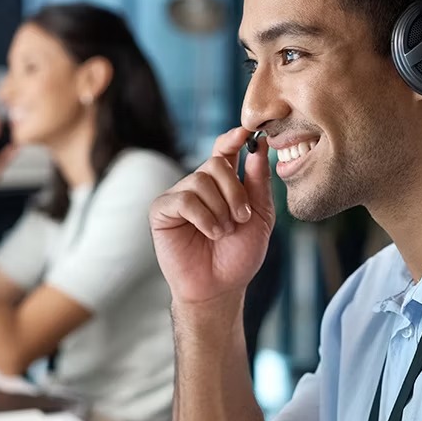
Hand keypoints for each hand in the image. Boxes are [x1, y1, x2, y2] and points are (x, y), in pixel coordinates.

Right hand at [149, 127, 274, 306]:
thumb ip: (258, 182)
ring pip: (201, 180)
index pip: (225, 149)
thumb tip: (259, 145)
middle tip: (242, 218)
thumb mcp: (259, 217)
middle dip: (235, 191)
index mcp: (222, 184)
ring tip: (223, 232)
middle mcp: (198, 185)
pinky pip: (184, 199)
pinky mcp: (162, 210)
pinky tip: (210, 233)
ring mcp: (178, 196)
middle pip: (216, 163)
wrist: (220, 288)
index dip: (234, 138)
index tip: (247, 132)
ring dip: (220, 209)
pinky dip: (203, 217)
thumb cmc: (239, 256)